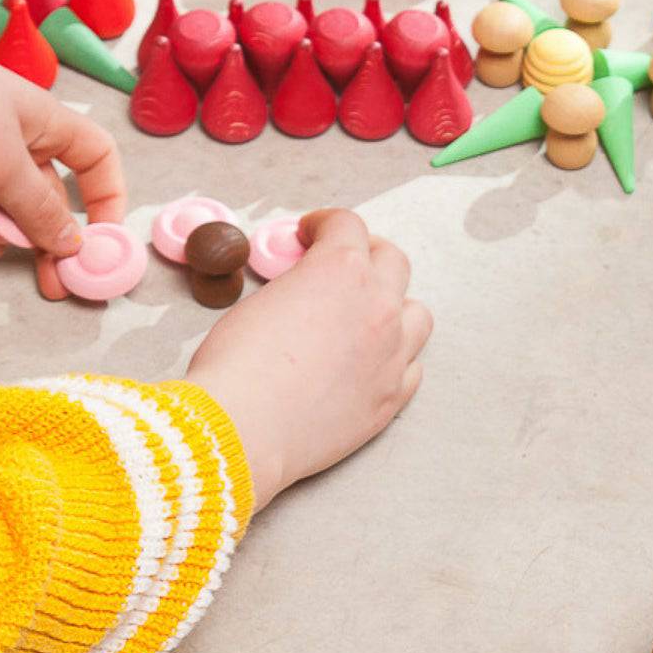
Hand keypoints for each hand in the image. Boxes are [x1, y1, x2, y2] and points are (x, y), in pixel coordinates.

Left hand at [0, 31, 126, 299]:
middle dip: (38, 236)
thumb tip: (71, 243)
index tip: (100, 239)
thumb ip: (39, 210)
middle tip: (47, 280)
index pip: (94, 159)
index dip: (105, 197)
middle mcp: (7, 133)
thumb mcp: (4, 164)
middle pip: (40, 195)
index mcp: (42, 122)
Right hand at [185, 209, 430, 511]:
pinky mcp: (392, 395)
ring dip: (394, 307)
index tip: (313, 234)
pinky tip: (371, 362)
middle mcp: (377, 305)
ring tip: (365, 316)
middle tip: (343, 266)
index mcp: (341, 271)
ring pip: (416, 314)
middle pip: (392, 262)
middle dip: (366, 256)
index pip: (347, 225)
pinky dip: (395, 358)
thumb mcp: (258, 302)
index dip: (325, 224)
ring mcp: (393, 353)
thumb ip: (296, 288)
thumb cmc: (236, 366)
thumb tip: (303, 292)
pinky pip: (412, 366)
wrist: (242, 428)